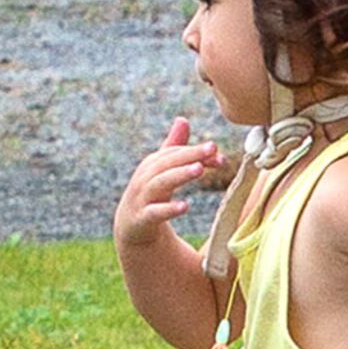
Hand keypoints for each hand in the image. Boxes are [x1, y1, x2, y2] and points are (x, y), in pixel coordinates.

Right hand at [114, 115, 228, 253]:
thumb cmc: (151, 196)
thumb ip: (173, 147)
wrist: (130, 229)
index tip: (217, 150)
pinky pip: (154, 213)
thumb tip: (183, 119)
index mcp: (152, 165)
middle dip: (189, 155)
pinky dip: (168, 209)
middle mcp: (145, 178)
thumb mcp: (162, 171)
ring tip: (199, 169)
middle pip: (167, 162)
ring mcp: (141, 198)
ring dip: (180, 174)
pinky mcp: (141, 219)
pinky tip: (185, 206)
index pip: (175, 153)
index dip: (195, 150)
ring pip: (160, 183)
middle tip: (212, 148)